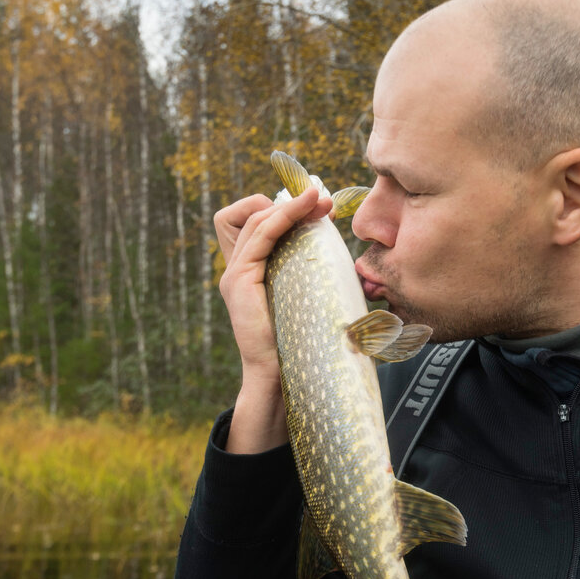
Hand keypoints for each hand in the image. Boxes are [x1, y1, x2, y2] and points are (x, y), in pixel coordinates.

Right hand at [213, 187, 331, 452]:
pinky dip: (284, 216)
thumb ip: (312, 277)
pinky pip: (260, 234)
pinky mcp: (240, 280)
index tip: (315, 206)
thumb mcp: (308, 299)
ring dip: (291, 204)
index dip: (279, 208)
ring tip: (320, 199)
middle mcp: (236, 271)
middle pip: (246, 213)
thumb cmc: (304, 345)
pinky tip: (307, 209)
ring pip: (253, 218)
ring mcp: (234, 275)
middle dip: (285, 201)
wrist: (284, 379)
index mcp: (249, 273)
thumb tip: (345, 259)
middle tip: (321, 199)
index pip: (250, 222)